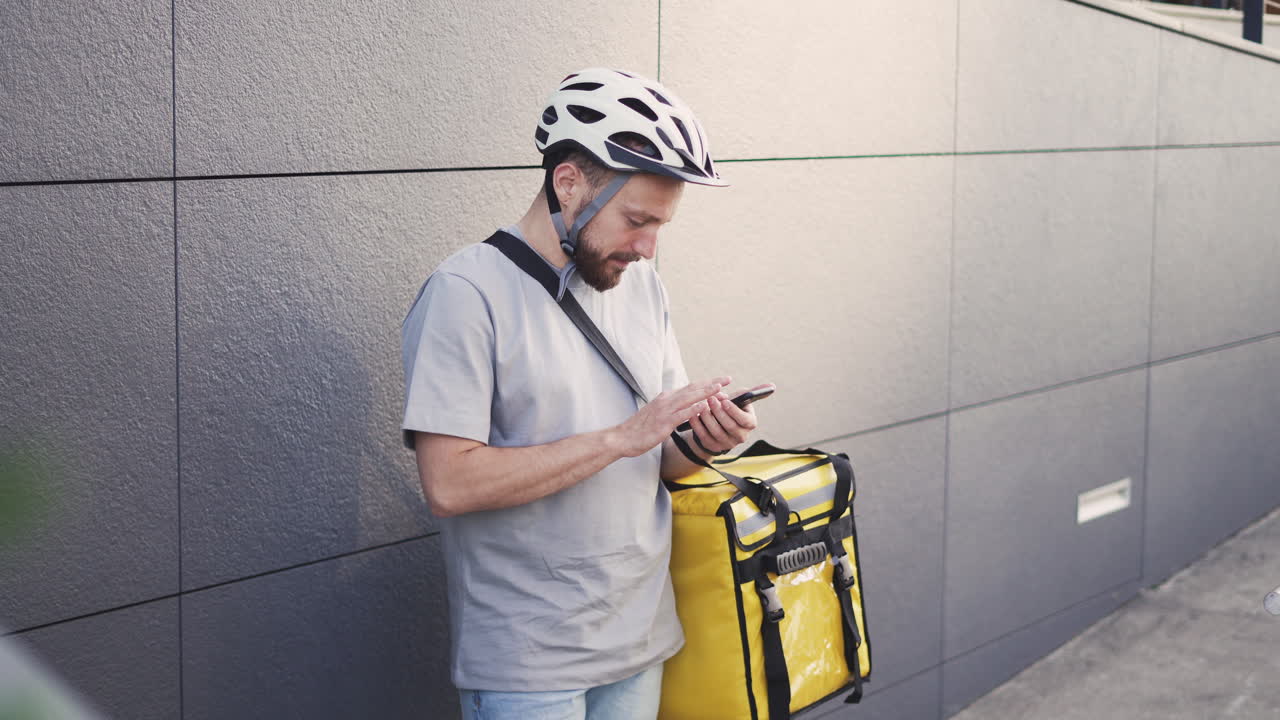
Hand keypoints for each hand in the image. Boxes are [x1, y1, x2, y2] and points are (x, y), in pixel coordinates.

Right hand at [613, 377, 730, 456]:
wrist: (622, 438)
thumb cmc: (639, 429)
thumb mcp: (657, 415)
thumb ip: (671, 410)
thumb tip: (686, 409)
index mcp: (666, 398)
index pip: (690, 388)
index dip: (706, 384)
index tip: (720, 382)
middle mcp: (666, 400)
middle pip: (693, 389)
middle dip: (711, 383)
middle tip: (727, 379)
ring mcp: (665, 410)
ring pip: (689, 398)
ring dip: (706, 392)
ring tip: (720, 388)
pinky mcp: (664, 423)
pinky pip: (681, 414)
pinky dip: (694, 408)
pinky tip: (705, 405)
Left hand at [688, 383, 769, 454]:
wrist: (718, 424)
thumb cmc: (730, 409)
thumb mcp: (740, 400)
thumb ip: (750, 393)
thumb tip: (771, 385)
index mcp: (749, 424)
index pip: (744, 420)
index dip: (734, 411)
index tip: (725, 400)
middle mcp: (740, 436)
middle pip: (729, 425)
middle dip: (718, 411)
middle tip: (710, 399)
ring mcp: (727, 443)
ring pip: (716, 431)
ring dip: (707, 417)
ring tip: (701, 405)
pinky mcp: (713, 447)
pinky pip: (703, 436)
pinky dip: (697, 425)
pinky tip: (692, 415)